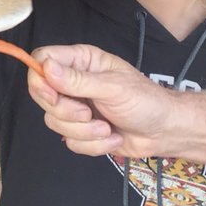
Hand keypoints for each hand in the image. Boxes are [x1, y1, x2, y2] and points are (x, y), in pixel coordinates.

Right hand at [26, 43, 174, 157]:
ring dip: (84, 131)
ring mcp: (75, 107)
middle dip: (66, 111)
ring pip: (54, 121)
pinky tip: (112, 137)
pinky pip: (70, 141)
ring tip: (107, 128)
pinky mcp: (81, 131)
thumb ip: (78, 80)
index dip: (40, 78)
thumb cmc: (145, 101)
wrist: (165, 132)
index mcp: (80, 61)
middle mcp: (73, 82)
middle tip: (89, 113)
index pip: (42, 60)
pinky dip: (93, 145)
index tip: (53, 95)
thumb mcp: (113, 87)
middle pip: (42, 94)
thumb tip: (46, 67)